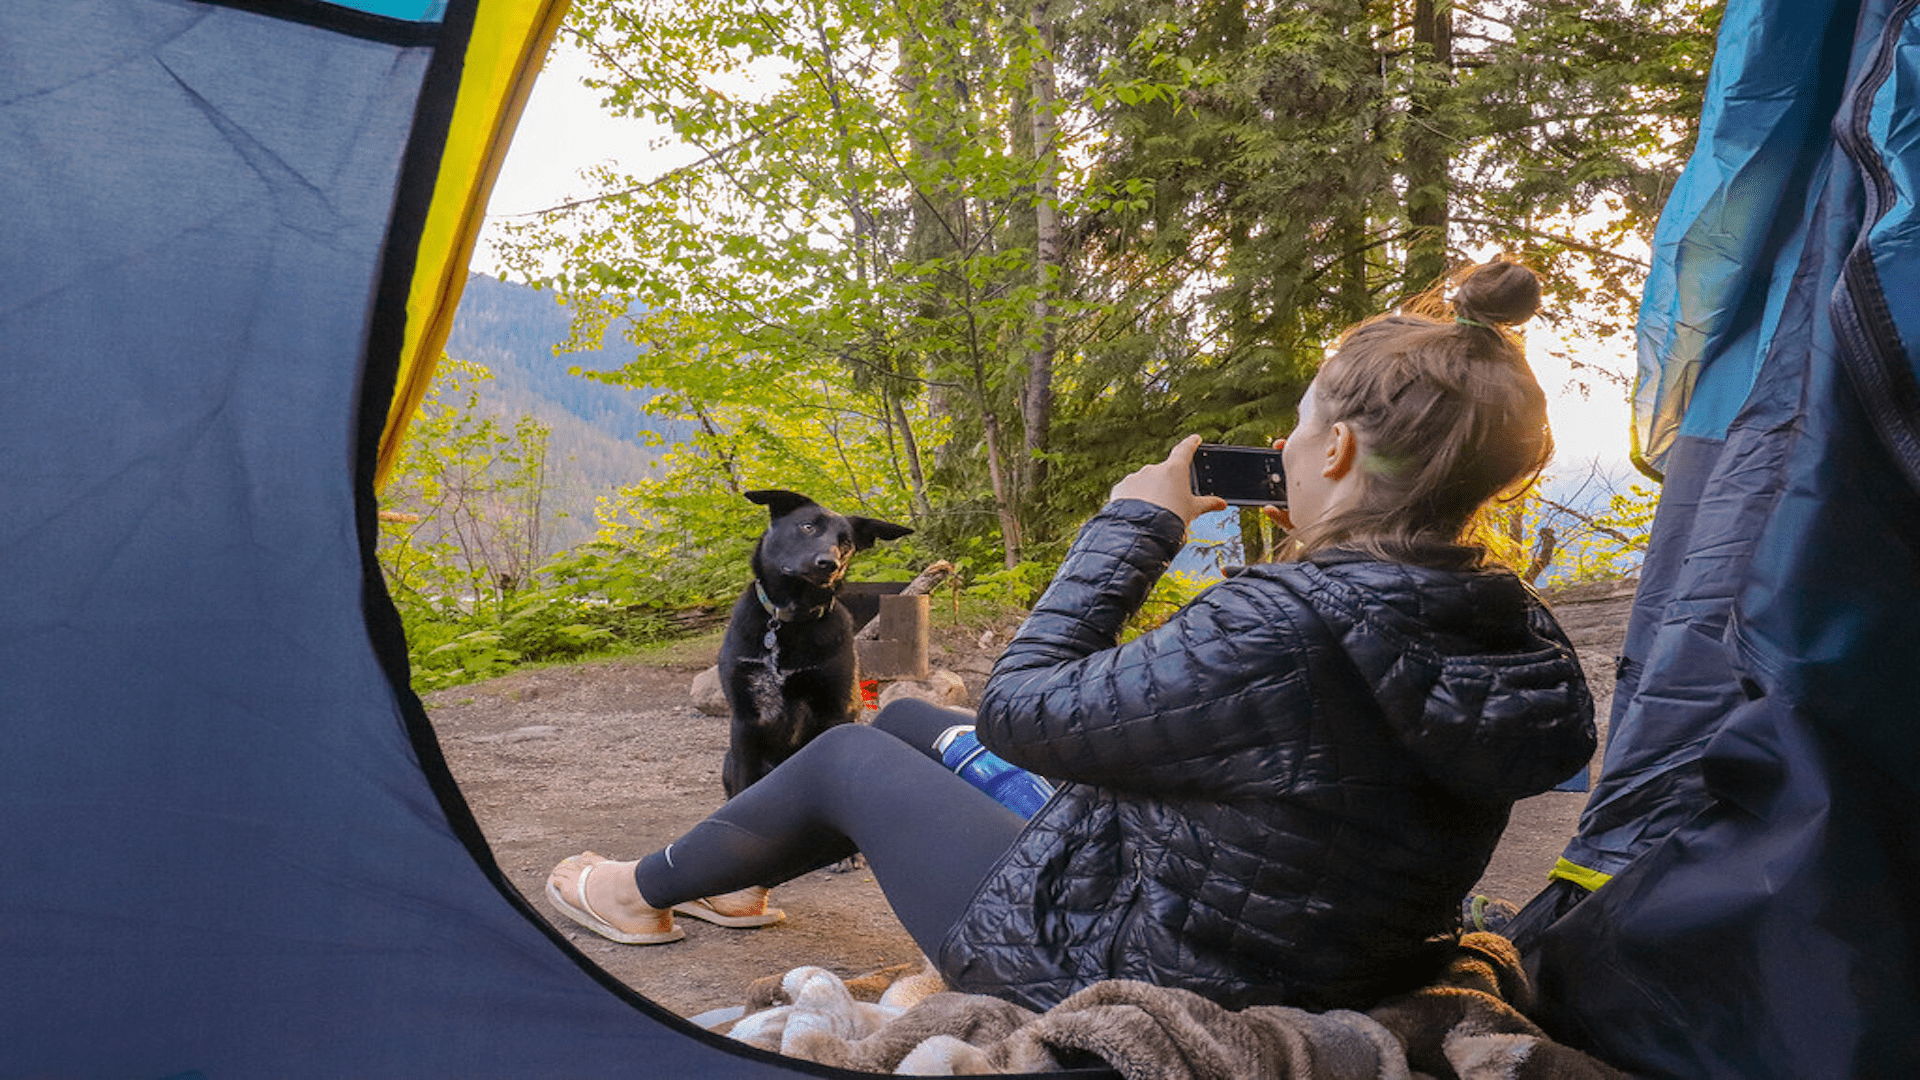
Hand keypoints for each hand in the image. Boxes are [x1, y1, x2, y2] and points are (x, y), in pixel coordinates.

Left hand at [1109, 435, 1228, 525]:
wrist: (1142, 532)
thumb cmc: (1172, 519)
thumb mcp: (1193, 511)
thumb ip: (1208, 504)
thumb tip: (1221, 503)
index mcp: (1174, 470)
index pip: (1185, 450)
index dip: (1191, 444)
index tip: (1195, 439)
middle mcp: (1153, 469)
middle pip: (1163, 473)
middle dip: (1166, 485)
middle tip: (1170, 504)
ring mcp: (1135, 477)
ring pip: (1145, 483)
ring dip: (1149, 493)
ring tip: (1153, 512)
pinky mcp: (1121, 488)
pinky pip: (1129, 491)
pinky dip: (1134, 499)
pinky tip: (1138, 512)